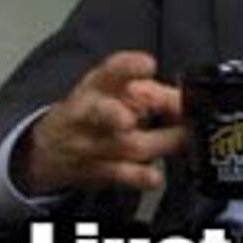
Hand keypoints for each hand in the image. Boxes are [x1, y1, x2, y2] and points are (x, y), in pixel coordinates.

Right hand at [11, 50, 184, 195]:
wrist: (52, 146)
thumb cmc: (96, 109)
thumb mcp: (119, 89)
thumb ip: (156, 91)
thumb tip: (190, 100)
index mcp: (99, 84)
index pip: (111, 69)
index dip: (129, 66)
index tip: (147, 64)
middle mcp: (91, 112)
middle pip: (101, 111)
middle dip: (115, 114)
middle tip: (132, 118)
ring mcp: (91, 144)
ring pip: (124, 145)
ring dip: (158, 142)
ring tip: (180, 137)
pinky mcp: (96, 171)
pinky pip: (120, 176)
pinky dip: (140, 177)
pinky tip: (154, 177)